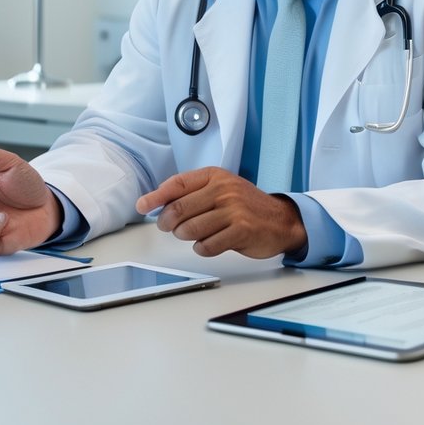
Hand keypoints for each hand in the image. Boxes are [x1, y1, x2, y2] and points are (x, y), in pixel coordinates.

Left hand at [136, 167, 306, 258]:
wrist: (281, 220)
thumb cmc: (245, 205)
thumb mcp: (220, 188)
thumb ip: (193, 192)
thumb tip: (158, 203)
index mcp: (214, 176)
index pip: (176, 184)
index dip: (155, 196)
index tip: (142, 205)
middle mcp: (223, 189)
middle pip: (179, 208)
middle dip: (166, 222)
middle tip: (166, 227)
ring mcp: (234, 209)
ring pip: (191, 229)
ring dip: (184, 236)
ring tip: (191, 235)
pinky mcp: (242, 230)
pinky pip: (208, 245)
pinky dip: (202, 248)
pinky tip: (208, 244)